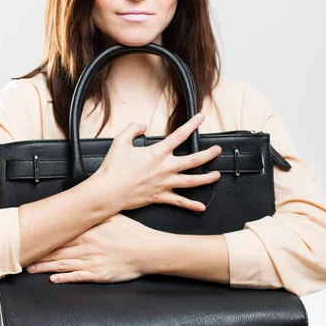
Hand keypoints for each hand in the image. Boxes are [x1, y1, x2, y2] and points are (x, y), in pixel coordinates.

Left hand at [25, 213, 153, 283]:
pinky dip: (64, 278)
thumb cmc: (133, 234)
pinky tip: (53, 280)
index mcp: (89, 232)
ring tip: (31, 269)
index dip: (45, 237)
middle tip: (23, 256)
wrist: (147, 251)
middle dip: (39, 254)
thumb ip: (97, 214)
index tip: (33, 238)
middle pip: (58, 250)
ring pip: (63, 264)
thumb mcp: (114, 217)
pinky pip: (77, 277)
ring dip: (45, 267)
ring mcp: (92, 262)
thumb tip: (85, 206)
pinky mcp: (98, 275)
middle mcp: (87, 247)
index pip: (61, 234)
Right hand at [96, 113, 221, 212]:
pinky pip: (179, 201)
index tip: (201, 117)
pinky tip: (202, 207)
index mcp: (157, 152)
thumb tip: (143, 126)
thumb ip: (133, 128)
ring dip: (207, 179)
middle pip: (194, 160)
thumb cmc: (113, 167)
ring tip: (216, 176)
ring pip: (192, 181)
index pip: (180, 135)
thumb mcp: (120, 141)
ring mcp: (165, 183)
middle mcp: (165, 167)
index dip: (192, 124)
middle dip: (209, 154)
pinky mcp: (160, 197)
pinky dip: (191, 205)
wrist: (109, 191)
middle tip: (217, 150)